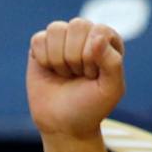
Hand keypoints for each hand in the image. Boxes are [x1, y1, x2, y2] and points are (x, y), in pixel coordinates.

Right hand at [27, 18, 126, 140]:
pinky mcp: (41, 46)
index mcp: (107, 39)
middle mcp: (85, 34)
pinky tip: (50, 71)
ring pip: (56, 29)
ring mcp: (63, 39)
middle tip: (78, 76)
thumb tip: (96, 36)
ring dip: (58, 59)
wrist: (64, 126)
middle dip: (75, 57)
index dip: (92, 56)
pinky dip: (43, 59)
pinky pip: (38, 39)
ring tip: (65, 74)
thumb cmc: (91, 107)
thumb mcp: (112, 89)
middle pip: (77, 25)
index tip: (92, 76)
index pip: (98, 30)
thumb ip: (113, 62)